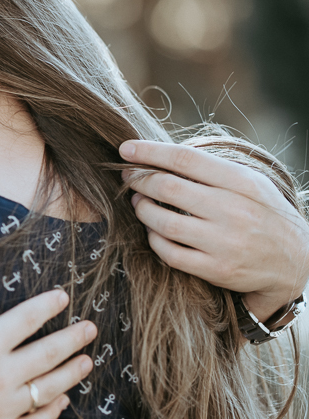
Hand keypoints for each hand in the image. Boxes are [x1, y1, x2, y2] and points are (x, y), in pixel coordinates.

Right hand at [0, 257, 94, 418]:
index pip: (27, 319)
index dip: (48, 306)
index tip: (64, 298)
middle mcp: (1, 377)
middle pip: (49, 353)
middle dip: (73, 338)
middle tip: (91, 329)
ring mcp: (3, 411)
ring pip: (50, 389)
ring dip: (71, 373)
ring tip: (86, 362)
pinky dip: (53, 411)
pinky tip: (61, 401)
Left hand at [120, 140, 308, 319]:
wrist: (294, 262)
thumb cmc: (263, 214)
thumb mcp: (250, 184)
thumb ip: (213, 169)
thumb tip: (163, 153)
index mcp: (242, 183)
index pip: (187, 159)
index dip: (150, 152)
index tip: (126, 149)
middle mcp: (234, 211)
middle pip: (168, 187)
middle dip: (139, 179)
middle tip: (128, 177)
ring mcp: (225, 243)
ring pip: (163, 222)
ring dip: (142, 209)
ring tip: (139, 202)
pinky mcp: (216, 270)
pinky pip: (168, 253)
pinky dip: (152, 239)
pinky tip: (152, 230)